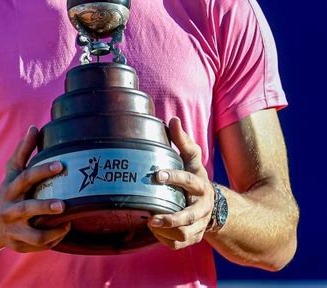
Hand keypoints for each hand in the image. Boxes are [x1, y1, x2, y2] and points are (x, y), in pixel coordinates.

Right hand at [0, 125, 70, 252]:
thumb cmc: (10, 190)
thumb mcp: (13, 171)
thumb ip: (23, 150)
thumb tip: (34, 127)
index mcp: (10, 188)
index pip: (26, 177)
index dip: (43, 170)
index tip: (61, 164)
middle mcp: (10, 209)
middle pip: (28, 209)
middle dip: (46, 207)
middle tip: (64, 204)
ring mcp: (14, 230)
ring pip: (34, 235)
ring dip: (53, 231)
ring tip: (68, 223)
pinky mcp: (19, 245)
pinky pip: (38, 246)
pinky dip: (53, 241)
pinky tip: (62, 232)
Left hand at [148, 117, 213, 249]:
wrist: (214, 207)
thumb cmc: (196, 177)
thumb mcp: (192, 159)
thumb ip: (183, 141)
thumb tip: (173, 120)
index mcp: (200, 185)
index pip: (189, 181)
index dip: (174, 177)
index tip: (156, 175)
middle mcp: (201, 207)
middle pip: (189, 217)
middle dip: (171, 218)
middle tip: (150, 217)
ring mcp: (199, 224)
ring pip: (184, 234)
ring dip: (166, 232)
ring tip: (149, 223)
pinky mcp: (194, 237)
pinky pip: (179, 244)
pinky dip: (166, 241)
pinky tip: (154, 232)